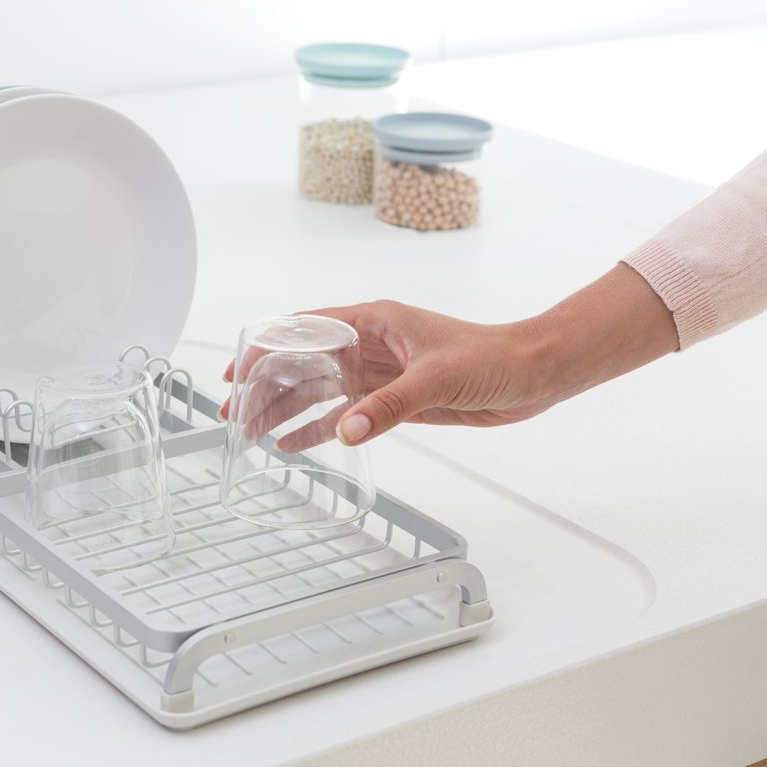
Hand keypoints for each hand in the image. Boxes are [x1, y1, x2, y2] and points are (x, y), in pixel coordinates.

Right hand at [220, 264, 677, 447]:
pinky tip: (292, 444)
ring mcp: (376, 373)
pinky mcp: (390, 399)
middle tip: (234, 415)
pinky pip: (342, 414)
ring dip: (283, 410)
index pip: (302, 329)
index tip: (236, 371)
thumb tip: (346, 431)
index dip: (264, 347)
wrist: (532, 374)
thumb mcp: (438, 378)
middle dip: (265, 387)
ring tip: (252, 434)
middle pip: (301, 363)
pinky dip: (316, 428)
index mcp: (372, 322)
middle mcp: (367, 345)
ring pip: (316, 391)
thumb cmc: (493, 357)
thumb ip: (390, 405)